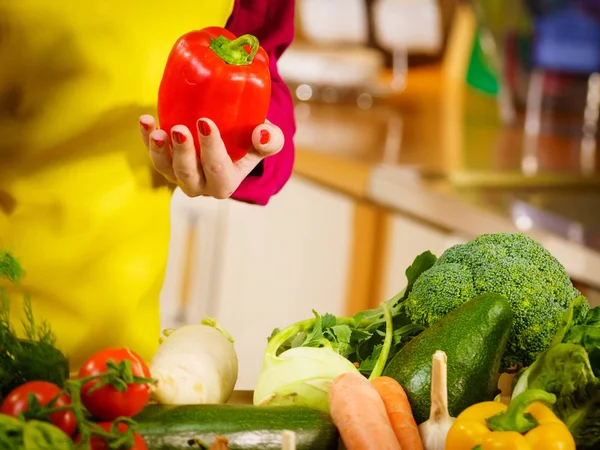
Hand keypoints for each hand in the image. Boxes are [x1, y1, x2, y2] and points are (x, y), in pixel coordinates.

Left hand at [139, 115, 283, 198]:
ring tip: (157, 130)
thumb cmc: (250, 140)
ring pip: (166, 169)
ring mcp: (180, 176)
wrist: (234, 138)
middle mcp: (200, 185)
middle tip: (179, 129)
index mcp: (225, 183)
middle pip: (188, 174)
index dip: (211, 149)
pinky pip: (153, 154)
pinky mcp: (165, 163)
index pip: (217, 170)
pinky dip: (147, 138)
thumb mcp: (268, 140)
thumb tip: (262, 134)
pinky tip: (146, 120)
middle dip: (182, 152)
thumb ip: (271, 140)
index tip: (205, 122)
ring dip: (158, 151)